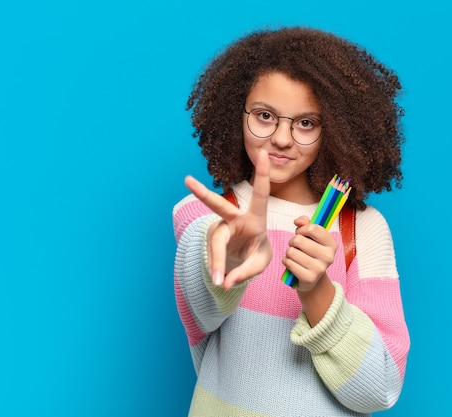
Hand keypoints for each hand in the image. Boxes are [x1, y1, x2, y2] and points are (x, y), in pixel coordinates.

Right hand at [184, 150, 271, 289]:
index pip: (260, 194)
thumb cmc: (257, 253)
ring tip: (218, 280)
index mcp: (256, 217)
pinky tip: (220, 277)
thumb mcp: (260, 263)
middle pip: (218, 206)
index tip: (264, 153)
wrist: (245, 258)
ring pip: (216, 242)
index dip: (262, 174)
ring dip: (217, 261)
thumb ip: (246, 272)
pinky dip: (217, 268)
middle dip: (202, 193)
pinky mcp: (212, 238)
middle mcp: (235, 219)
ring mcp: (221, 228)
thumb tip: (226, 281)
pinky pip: (213, 255)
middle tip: (187, 180)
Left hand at [283, 216, 337, 292]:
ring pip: (291, 251)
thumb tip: (298, 221)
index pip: (313, 229)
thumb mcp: (311, 237)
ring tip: (295, 256)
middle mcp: (328, 257)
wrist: (312, 278)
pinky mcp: (308, 278)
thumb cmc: (310, 253)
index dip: (302, 229)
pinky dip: (286, 262)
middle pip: (299, 240)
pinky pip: (288, 263)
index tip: (300, 233)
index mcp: (332, 244)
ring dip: (289, 252)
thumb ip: (306, 224)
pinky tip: (292, 264)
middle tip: (297, 247)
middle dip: (293, 242)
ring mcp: (319, 269)